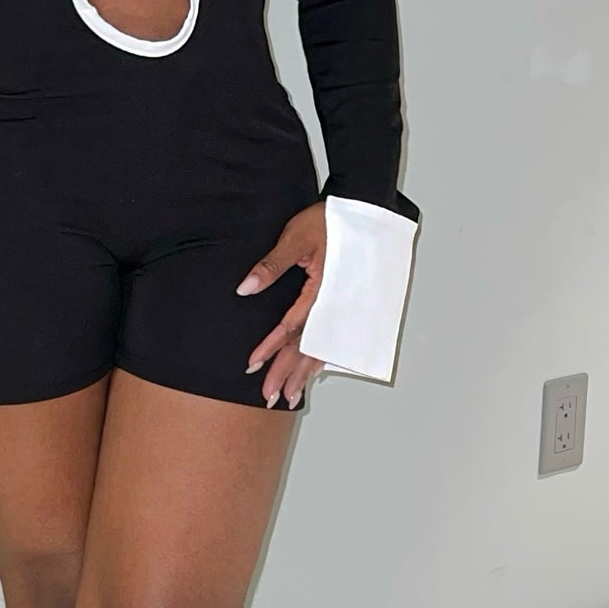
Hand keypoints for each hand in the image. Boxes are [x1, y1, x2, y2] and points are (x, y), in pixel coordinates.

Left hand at [236, 201, 330, 409]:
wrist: (363, 210)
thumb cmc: (328, 220)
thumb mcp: (295, 238)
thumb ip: (271, 266)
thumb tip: (245, 289)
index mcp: (322, 291)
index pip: (292, 327)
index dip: (271, 348)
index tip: (253, 365)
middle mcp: (335, 305)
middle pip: (307, 347)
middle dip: (287, 374)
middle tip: (268, 397)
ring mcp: (343, 307)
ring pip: (322, 348)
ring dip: (304, 374)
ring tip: (289, 397)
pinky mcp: (347, 305)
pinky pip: (334, 340)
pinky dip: (320, 359)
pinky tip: (312, 374)